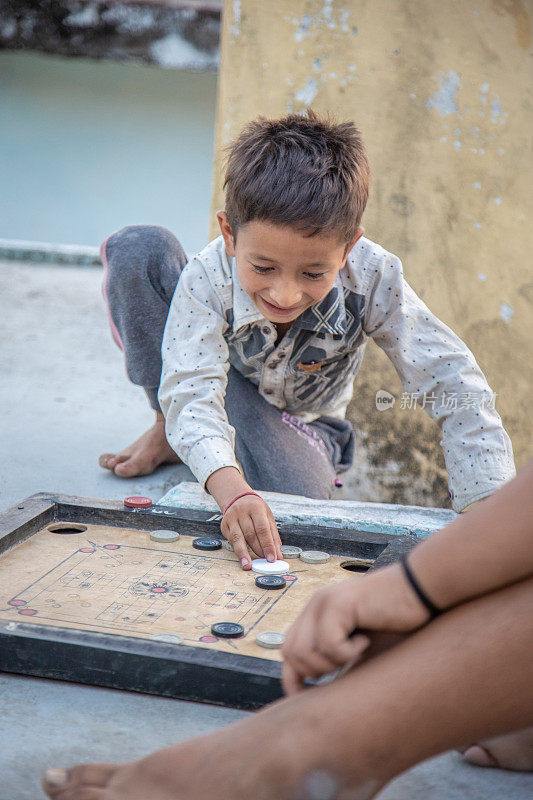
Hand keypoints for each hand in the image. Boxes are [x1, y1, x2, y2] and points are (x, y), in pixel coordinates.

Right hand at [221, 493, 281, 568]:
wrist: (237, 498)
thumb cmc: (256, 510)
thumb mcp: (268, 517)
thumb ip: (273, 536)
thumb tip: (278, 555)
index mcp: (256, 508)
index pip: (262, 529)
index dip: (267, 545)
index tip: (272, 558)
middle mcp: (241, 511)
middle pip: (250, 535)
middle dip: (258, 550)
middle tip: (264, 562)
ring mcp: (230, 518)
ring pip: (237, 539)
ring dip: (243, 554)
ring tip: (248, 565)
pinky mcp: (224, 525)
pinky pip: (231, 540)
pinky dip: (238, 550)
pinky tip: (243, 557)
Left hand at [281, 562, 429, 694]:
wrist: (420, 590)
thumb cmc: (396, 621)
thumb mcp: (360, 645)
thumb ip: (337, 658)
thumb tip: (321, 700)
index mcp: (316, 612)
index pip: (288, 648)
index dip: (292, 677)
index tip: (304, 697)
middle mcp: (315, 604)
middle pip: (291, 652)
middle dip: (315, 671)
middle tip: (345, 664)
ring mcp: (324, 601)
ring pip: (306, 651)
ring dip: (332, 662)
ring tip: (357, 650)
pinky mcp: (338, 602)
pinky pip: (329, 644)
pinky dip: (348, 651)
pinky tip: (365, 640)